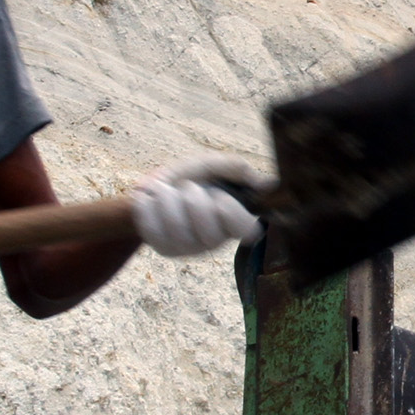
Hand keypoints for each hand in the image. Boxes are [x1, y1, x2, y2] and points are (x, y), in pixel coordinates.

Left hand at [130, 156, 262, 257]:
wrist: (155, 186)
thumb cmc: (191, 177)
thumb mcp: (215, 166)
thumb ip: (236, 169)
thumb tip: (266, 183)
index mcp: (233, 221)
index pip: (247, 230)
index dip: (232, 212)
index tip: (219, 196)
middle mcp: (214, 240)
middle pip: (209, 231)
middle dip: (194, 199)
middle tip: (188, 188)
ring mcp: (188, 249)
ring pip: (177, 228)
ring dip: (167, 198)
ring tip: (166, 190)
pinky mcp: (163, 249)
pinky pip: (152, 228)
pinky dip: (147, 205)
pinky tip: (150, 198)